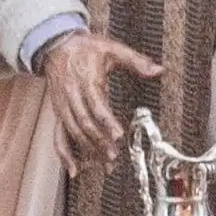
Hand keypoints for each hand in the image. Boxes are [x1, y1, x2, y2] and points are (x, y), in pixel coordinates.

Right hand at [41, 32, 161, 164]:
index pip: (96, 104)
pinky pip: (58, 136)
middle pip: (84, 122)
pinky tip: (73, 170)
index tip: (118, 135)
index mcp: (87, 79)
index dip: (106, 121)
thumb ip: (136, 60)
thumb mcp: (112, 48)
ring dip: (87, 150)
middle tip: (114, 156)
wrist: (56, 45)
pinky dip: (64, 154)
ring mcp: (63, 106)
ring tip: (104, 165)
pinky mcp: (58, 113)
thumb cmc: (86, 48)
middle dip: (98, 141)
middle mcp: (72, 95)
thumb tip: (159, 69)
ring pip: (72, 132)